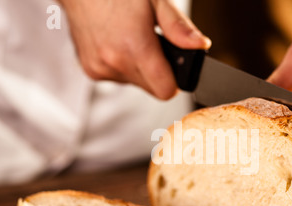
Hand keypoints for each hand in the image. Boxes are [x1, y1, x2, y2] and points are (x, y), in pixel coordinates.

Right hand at [58, 0, 210, 99]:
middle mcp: (114, 63)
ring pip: (135, 83)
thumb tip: (200, 46)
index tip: (174, 66)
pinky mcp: (90, 70)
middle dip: (157, 71)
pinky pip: (118, 78)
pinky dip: (122, 65)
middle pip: (152, 88)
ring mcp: (100, 68)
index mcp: (134, 47)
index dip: (175, 80)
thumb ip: (178, 28)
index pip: (165, 91)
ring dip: (139, 68)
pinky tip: (117, 43)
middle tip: (152, 44)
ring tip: (131, 39)